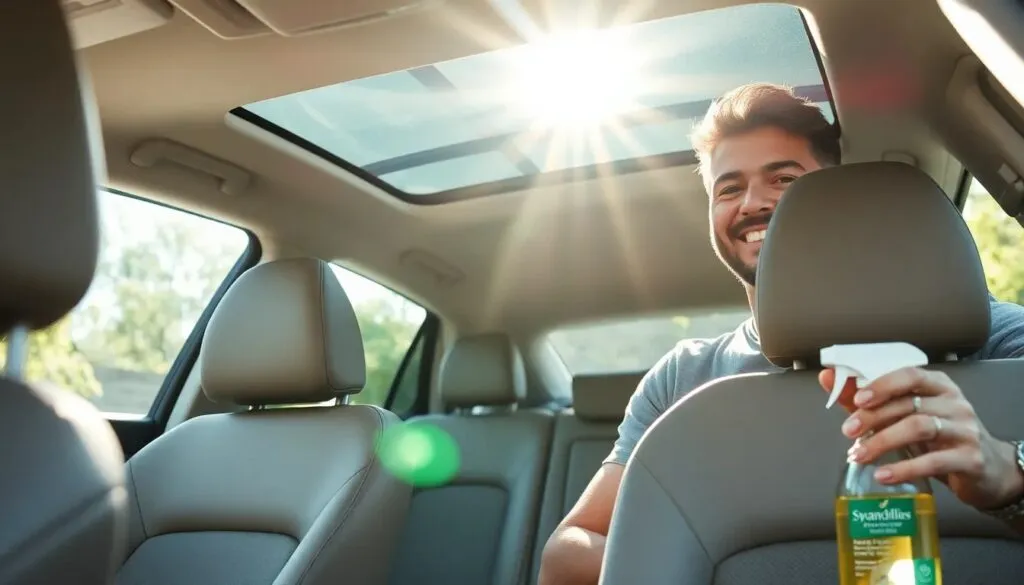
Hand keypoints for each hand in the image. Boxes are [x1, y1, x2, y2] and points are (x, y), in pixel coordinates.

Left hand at [819, 366, 1023, 510]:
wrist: (987, 469)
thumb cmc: (938, 437)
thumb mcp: (906, 415)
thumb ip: (868, 399)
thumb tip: (827, 377)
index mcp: (938, 385)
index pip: (910, 375)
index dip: (882, 385)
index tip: (856, 400)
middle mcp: (955, 403)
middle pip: (908, 404)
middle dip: (873, 417)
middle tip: (848, 432)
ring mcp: (965, 430)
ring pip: (920, 427)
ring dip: (883, 441)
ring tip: (858, 455)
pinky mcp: (970, 459)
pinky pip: (934, 462)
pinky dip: (904, 469)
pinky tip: (882, 475)